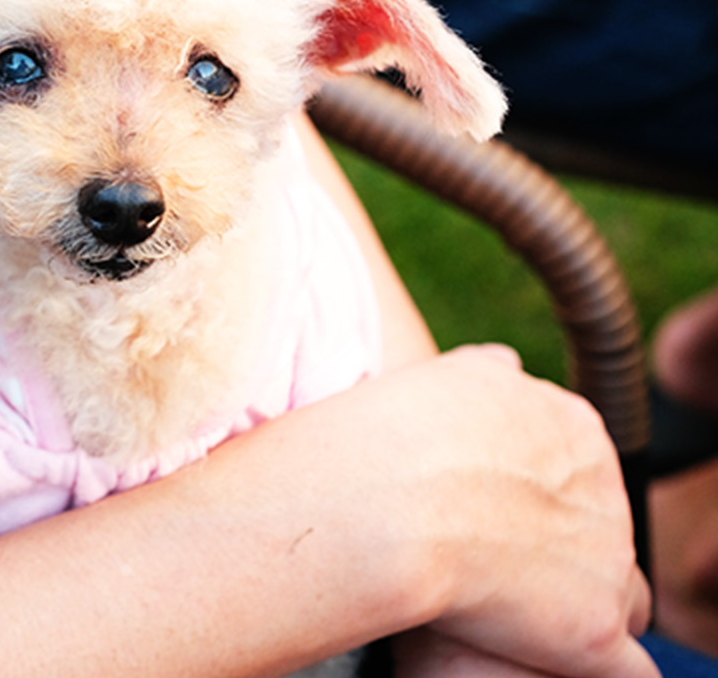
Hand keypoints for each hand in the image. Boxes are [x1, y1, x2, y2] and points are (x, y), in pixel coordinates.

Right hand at [349, 346, 653, 676]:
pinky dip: (587, 668)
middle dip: (561, 554)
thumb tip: (506, 366)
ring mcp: (608, 560)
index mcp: (572, 428)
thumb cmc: (398, 436)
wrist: (391, 500)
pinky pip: (623, 668)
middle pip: (602, 534)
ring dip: (574, 611)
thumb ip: (488, 377)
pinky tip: (543, 662)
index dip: (538, 502)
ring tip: (512, 620)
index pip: (580, 474)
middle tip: (494, 566)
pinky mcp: (595, 629)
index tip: (493, 516)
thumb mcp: (450, 375)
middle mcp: (604, 489)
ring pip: (618, 599)